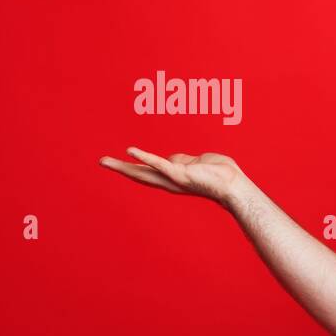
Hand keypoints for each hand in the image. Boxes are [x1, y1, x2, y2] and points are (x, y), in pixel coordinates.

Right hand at [98, 147, 248, 208]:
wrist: (234, 185)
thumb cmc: (221, 174)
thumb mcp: (197, 162)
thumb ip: (183, 160)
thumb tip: (175, 158)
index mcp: (174, 177)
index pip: (148, 172)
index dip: (132, 166)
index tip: (116, 162)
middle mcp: (170, 181)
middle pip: (140, 174)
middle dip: (120, 168)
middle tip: (101, 162)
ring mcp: (174, 178)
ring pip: (144, 171)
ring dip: (124, 165)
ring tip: (105, 161)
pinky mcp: (179, 173)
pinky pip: (159, 164)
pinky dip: (145, 157)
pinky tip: (130, 151)